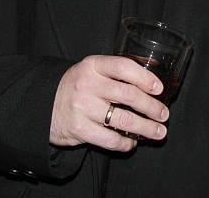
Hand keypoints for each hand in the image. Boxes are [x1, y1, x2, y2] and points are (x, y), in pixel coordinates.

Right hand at [50, 55, 168, 151]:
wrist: (43, 104)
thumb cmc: (78, 85)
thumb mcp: (92, 70)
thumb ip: (115, 72)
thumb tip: (151, 83)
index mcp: (93, 65)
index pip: (124, 67)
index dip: (145, 77)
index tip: (159, 88)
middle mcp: (87, 84)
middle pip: (128, 95)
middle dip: (151, 107)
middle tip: (164, 114)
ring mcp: (82, 107)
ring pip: (123, 120)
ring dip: (145, 127)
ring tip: (158, 132)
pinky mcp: (78, 129)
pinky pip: (109, 139)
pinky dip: (125, 143)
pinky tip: (132, 142)